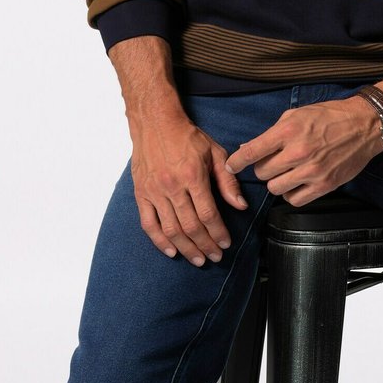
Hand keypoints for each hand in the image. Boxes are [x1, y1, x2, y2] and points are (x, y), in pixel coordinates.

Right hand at [128, 109, 248, 264]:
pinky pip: (148, 224)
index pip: (208, 214)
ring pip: (171, 229)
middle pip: (190, 226)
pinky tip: (172, 251)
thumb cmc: (188, 137)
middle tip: (215, 257)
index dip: (218, 233)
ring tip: (198, 259)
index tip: (226, 244)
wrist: (155, 123)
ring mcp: (154, 192)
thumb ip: (228, 181)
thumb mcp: (215, 153)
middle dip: (205, 246)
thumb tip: (240, 205)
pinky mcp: (141, 194)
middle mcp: (172, 186)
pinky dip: (159, 241)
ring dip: (186, 248)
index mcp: (192, 176)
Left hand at [225, 96, 382, 206]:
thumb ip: (272, 133)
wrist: (365, 125)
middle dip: (263, 168)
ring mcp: (312, 171)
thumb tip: (248, 149)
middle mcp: (298, 152)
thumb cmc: (330, 116)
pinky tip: (296, 183)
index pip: (252, 152)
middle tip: (272, 162)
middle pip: (262, 173)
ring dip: (276, 182)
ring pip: (275, 188)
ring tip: (286, 172)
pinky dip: (291, 193)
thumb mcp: (297, 114)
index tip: (232, 166)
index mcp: (289, 130)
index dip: (236, 162)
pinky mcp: (324, 185)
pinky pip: (294, 199)